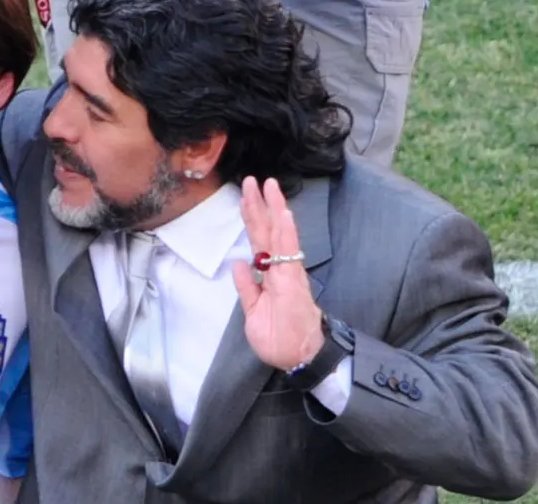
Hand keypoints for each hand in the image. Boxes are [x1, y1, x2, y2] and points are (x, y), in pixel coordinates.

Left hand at [233, 176, 323, 370]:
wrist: (298, 358)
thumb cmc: (278, 337)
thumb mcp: (252, 313)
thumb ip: (246, 288)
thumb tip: (239, 264)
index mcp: (268, 275)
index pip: (258, 240)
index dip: (252, 217)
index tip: (246, 195)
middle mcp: (279, 269)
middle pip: (267, 231)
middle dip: (260, 204)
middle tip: (254, 179)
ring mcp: (288, 273)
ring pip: (279, 235)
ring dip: (274, 210)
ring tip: (269, 186)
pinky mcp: (294, 282)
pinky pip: (289, 253)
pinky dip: (287, 233)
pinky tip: (284, 214)